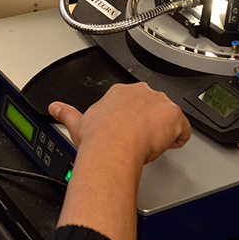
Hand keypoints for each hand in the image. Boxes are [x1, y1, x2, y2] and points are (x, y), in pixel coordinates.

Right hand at [50, 82, 190, 166]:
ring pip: (169, 117)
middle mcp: (141, 92)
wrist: (112, 147)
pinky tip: (165, 147)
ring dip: (163, 131)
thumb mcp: (78, 123)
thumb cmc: (98, 138)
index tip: (129, 131)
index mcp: (120, 92)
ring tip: (150, 145)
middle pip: (154, 107)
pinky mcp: (173, 116)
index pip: (134, 102)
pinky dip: (178, 139)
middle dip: (149, 123)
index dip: (133, 119)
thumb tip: (54, 108)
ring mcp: (159, 102)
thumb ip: (66, 113)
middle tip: (139, 140)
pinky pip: (184, 130)